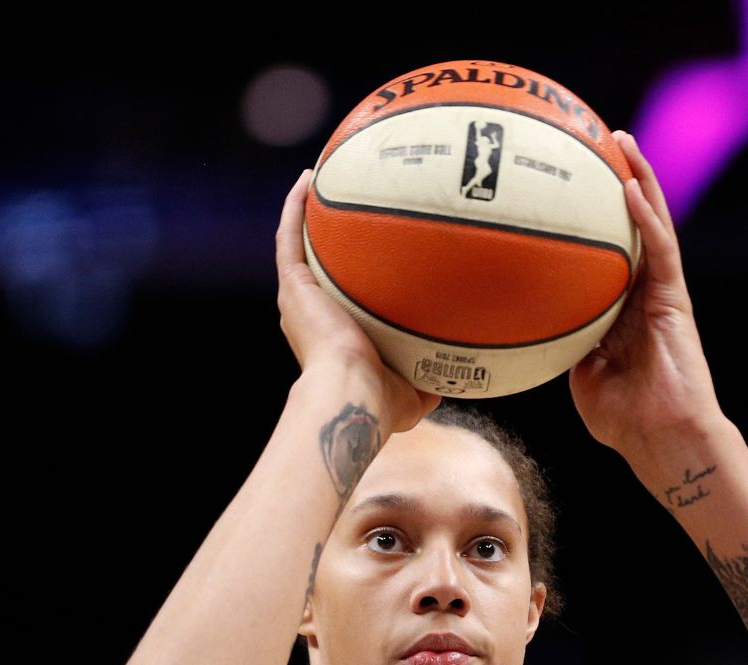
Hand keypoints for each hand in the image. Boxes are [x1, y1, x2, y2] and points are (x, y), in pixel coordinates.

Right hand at [275, 169, 438, 432]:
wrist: (352, 396)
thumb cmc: (382, 402)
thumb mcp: (414, 392)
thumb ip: (430, 380)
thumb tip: (458, 377)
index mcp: (334, 333)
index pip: (339, 294)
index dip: (348, 272)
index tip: (368, 251)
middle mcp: (311, 312)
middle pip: (316, 264)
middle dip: (326, 237)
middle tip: (343, 207)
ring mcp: (298, 297)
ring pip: (296, 244)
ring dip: (304, 212)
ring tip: (319, 178)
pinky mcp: (293, 286)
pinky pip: (289, 237)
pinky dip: (296, 207)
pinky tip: (308, 180)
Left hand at [568, 131, 725, 459]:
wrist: (664, 441)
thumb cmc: (626, 422)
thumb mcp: (581, 378)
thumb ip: (567, 347)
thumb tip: (532, 327)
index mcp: (623, 309)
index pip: (609, 249)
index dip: (594, 213)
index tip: (570, 179)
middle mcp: (645, 293)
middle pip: (634, 224)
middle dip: (621, 180)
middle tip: (600, 138)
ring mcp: (663, 293)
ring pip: (654, 224)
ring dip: (641, 180)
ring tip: (624, 141)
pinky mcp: (676, 299)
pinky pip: (661, 249)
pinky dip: (647, 216)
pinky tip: (631, 185)